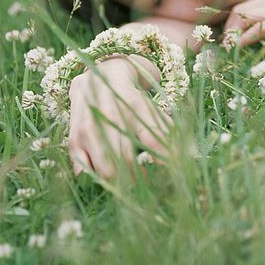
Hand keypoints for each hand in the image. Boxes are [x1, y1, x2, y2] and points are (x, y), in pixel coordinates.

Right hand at [67, 58, 169, 178]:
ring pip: (106, 170)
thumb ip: (166, 133)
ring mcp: (89, 129)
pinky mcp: (74, 141)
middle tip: (148, 185)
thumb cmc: (131, 100)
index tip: (171, 178)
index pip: (152, 139)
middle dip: (140, 179)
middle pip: (127, 160)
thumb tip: (190, 156)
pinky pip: (84, 172)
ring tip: (131, 182)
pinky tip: (109, 179)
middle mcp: (110, 116)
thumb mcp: (151, 110)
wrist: (99, 78)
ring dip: (121, 183)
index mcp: (135, 106)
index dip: (162, 162)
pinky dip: (98, 181)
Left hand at [222, 0, 264, 46]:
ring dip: (233, 33)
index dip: (232, 20)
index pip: (248, 3)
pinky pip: (261, 26)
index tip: (226, 36)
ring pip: (247, 14)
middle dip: (228, 27)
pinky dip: (246, 37)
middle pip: (242, 7)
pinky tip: (240, 46)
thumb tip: (262, 35)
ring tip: (228, 48)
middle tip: (222, 45)